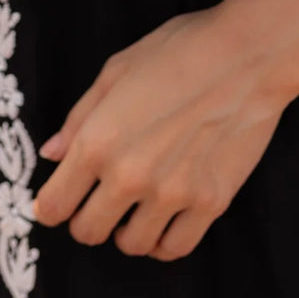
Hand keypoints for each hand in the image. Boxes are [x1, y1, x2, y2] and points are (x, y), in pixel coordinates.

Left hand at [31, 5, 289, 260]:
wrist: (248, 53)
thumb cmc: (181, 49)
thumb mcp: (118, 68)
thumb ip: (80, 116)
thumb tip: (53, 154)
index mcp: (98, 141)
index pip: (52, 206)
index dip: (50, 204)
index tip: (61, 197)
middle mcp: (129, 176)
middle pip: (87, 232)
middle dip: (87, 218)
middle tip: (101, 198)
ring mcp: (172, 194)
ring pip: (131, 245)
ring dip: (127, 229)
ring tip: (137, 207)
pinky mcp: (210, 203)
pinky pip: (174, 248)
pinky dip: (164, 240)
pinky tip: (165, 219)